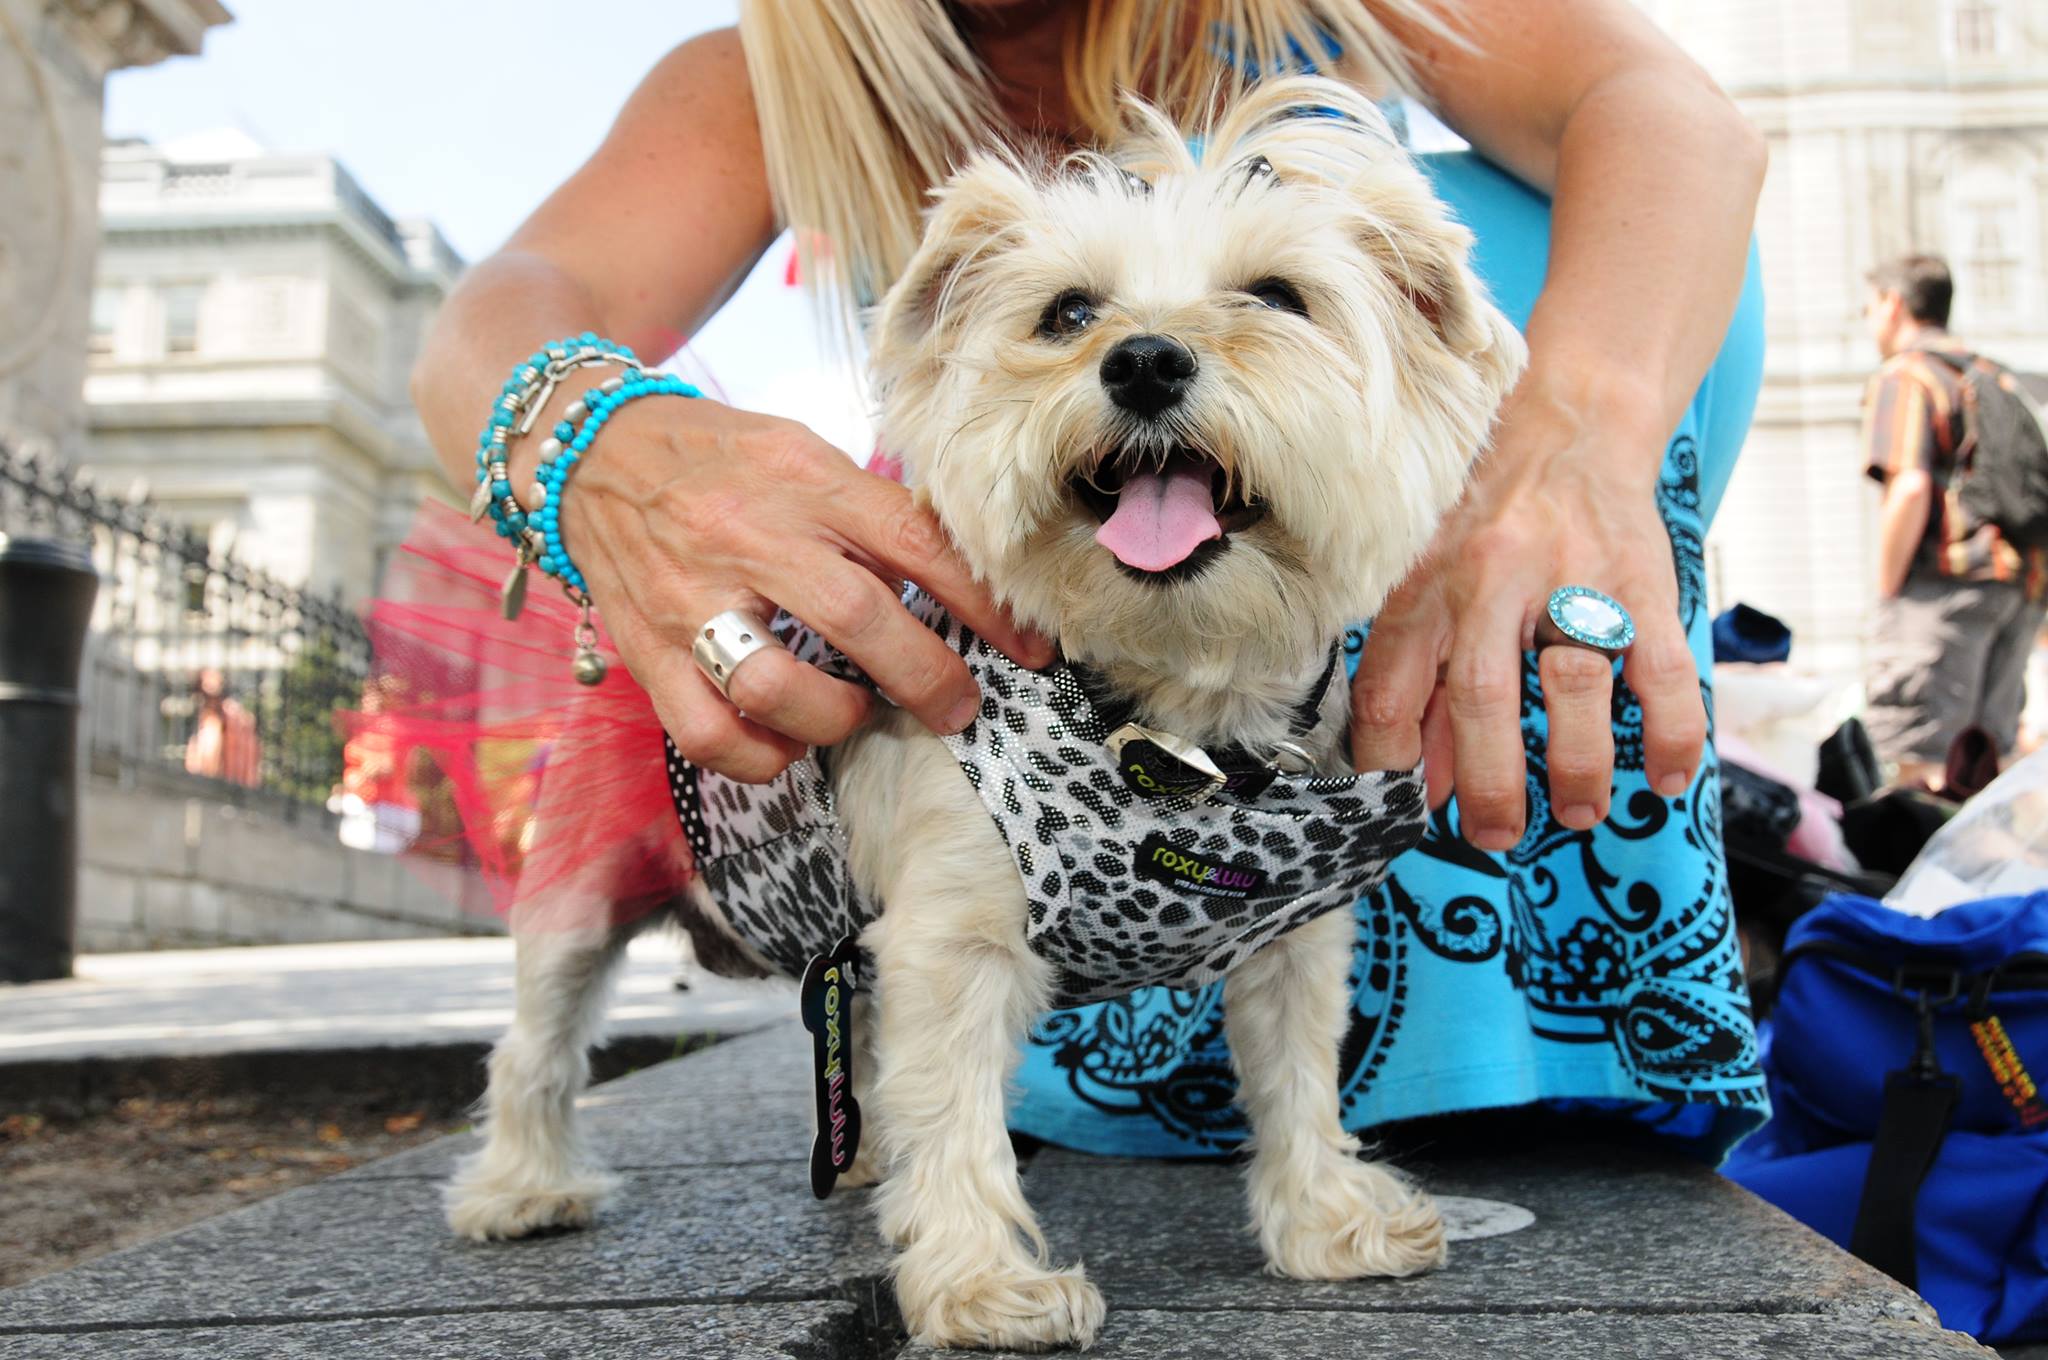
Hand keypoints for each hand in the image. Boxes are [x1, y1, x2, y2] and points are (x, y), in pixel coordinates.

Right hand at [555, 396, 1051, 781]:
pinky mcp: (647, 650)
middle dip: (927, 678)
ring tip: (857, 715)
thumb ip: (867, 510)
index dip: (981, 605)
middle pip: (860, 620)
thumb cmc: (715, 457)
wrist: (588, 451)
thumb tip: (956, 577)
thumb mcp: (801, 453)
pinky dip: (761, 755)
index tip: (1027, 648)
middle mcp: (747, 536)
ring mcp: (690, 598)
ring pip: (776, 686)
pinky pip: (709, 733)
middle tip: (957, 706)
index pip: (913, 544)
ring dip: (836, 718)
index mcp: (800, 478)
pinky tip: (786, 741)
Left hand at [1350, 379, 1704, 849]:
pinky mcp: (1641, 577)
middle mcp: (1490, 579)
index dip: (1392, 761)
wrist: (1566, 416)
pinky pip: (1663, 666)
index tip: (1410, 813)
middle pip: (1482, 696)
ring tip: (1578, 814)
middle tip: (1497, 837)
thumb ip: (1418, 672)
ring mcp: (1571, 577)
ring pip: (1574, 685)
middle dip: (1490, 783)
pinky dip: (1669, 730)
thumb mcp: (1424, 578)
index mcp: (1424, 584)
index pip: (1390, 687)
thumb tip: (1419, 778)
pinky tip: (1665, 777)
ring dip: (1579, 765)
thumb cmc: (1482, 516)